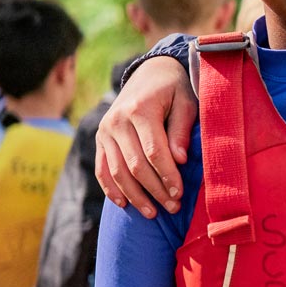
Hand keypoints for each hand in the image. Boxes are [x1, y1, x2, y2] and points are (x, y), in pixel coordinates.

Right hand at [94, 57, 194, 217]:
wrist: (150, 72)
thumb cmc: (175, 89)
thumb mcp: (186, 102)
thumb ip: (181, 131)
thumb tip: (179, 161)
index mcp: (140, 109)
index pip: (153, 151)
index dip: (167, 175)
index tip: (180, 193)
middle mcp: (117, 120)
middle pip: (135, 165)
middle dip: (155, 190)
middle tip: (173, 207)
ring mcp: (105, 130)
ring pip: (117, 171)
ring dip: (135, 196)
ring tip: (153, 214)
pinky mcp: (99, 138)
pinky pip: (102, 168)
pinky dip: (111, 188)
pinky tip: (123, 204)